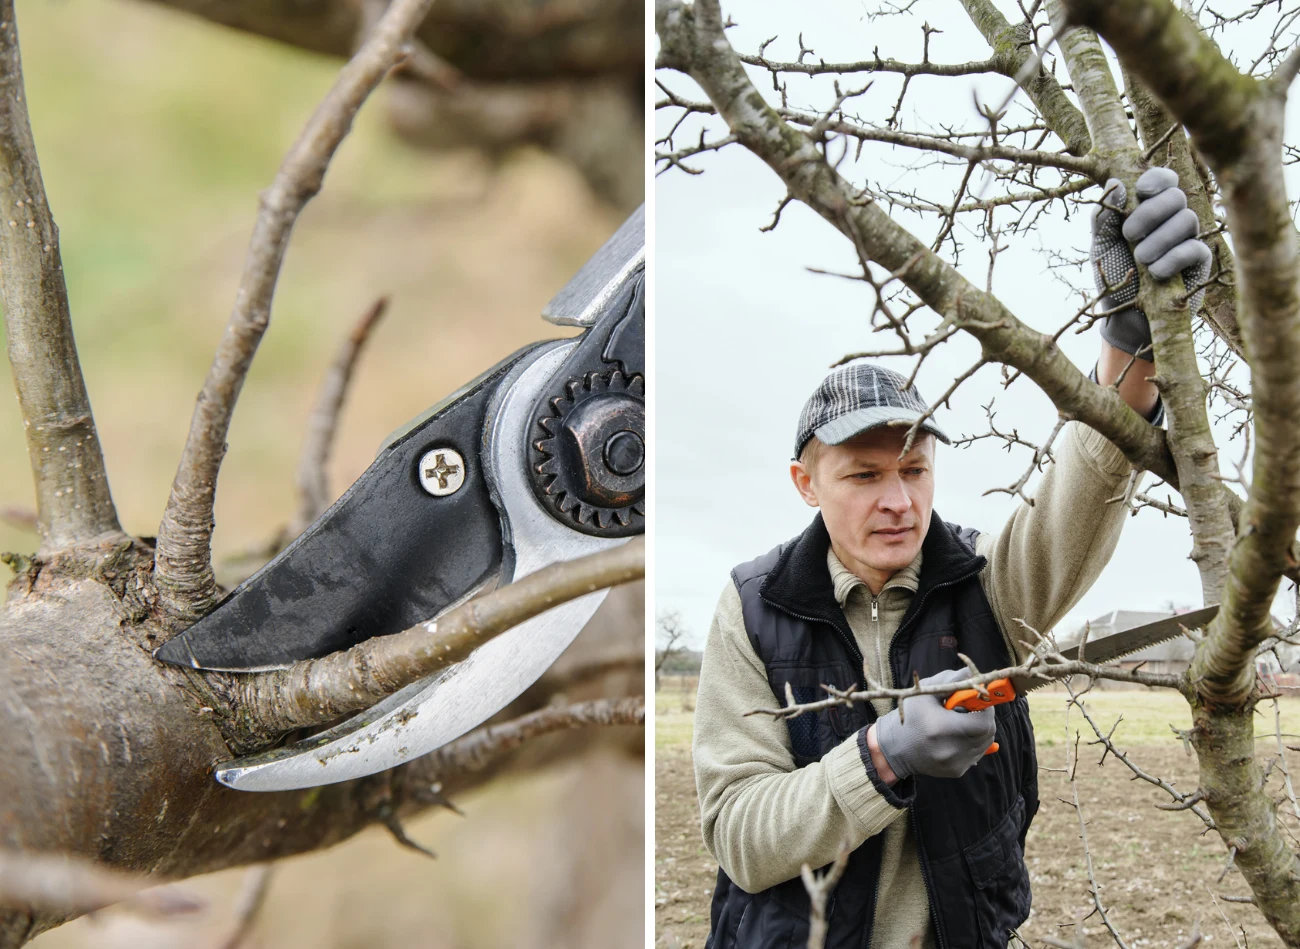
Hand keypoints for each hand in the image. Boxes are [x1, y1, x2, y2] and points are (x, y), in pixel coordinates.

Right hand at [872, 669, 996, 779]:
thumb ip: (952, 681)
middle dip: (984, 718)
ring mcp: (954, 763)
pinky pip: (977, 754)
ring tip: (961, 723)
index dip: (986, 709)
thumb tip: (976, 676)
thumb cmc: (910, 715)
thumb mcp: (925, 693)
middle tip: (971, 710)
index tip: (978, 700)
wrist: (894, 747)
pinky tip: (957, 736)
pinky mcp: (956, 771)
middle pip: (988, 733)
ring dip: (980, 731)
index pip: (983, 722)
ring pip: (985, 744)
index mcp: (941, 727)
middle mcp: (950, 749)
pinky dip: (973, 743)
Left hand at [1091, 167, 1212, 357]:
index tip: (1141, 193)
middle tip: (1130, 235)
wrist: (1124, 316)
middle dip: (1150, 213)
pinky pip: (1195, 249)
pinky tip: (1155, 273)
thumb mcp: (1101, 246)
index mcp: (1149, 209)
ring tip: (1141, 259)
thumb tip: (1115, 182)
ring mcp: (1188, 240)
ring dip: (1159, 239)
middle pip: (1176, 196)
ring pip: (1187, 220)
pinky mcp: (1199, 263)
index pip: (1164, 180)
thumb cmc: (1114, 276)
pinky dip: (1172, 259)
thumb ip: (1105, 217)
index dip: (1157, 180)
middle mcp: (1171, 220)